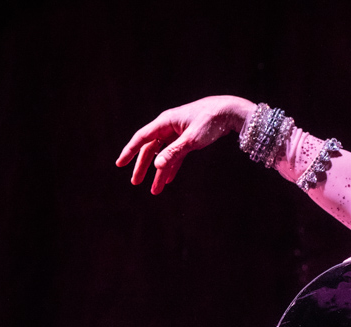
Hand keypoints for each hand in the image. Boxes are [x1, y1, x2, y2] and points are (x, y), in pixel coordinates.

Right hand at [116, 95, 254, 194]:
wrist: (230, 112)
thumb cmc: (210, 121)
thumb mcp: (191, 139)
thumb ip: (173, 153)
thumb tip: (157, 165)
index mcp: (165, 122)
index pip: (142, 138)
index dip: (129, 151)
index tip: (120, 164)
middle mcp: (169, 126)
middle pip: (150, 149)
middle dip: (143, 167)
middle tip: (135, 182)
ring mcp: (178, 133)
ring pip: (163, 155)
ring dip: (159, 172)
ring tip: (154, 190)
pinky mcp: (188, 138)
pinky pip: (175, 155)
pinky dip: (171, 167)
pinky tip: (168, 180)